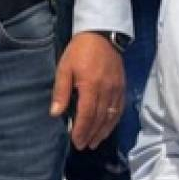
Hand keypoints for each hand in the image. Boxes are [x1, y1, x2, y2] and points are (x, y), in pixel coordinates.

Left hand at [50, 31, 123, 149]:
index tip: (76, 142)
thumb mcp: (64, 68)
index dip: (81, 130)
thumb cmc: (79, 51)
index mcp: (90, 86)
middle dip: (91, 134)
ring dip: (103, 131)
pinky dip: (114, 121)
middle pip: (100, 118)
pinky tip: (108, 128)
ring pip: (111, 116)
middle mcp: (106, 90)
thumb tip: (55, 113)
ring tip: (95, 142)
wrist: (102, 34)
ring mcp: (117, 89)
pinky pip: (120, 108)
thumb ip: (61, 91)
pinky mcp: (122, 86)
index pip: (87, 115)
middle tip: (84, 146)